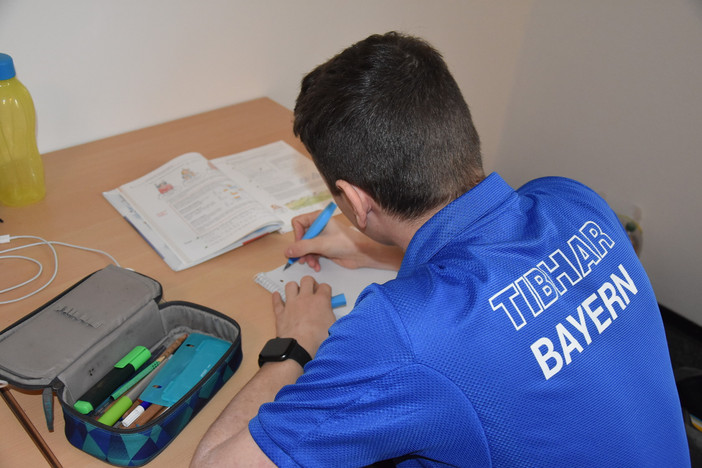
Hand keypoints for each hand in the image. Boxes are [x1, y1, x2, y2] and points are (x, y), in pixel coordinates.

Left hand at [272, 276, 334, 357]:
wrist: (299, 347)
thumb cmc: (316, 339)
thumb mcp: (333, 326)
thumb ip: (331, 316)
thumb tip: (331, 315)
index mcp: (320, 301)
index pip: (325, 287)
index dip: (326, 290)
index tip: (325, 294)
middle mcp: (305, 299)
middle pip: (307, 280)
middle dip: (310, 283)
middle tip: (312, 290)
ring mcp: (291, 304)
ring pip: (290, 286)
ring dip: (294, 287)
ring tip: (297, 293)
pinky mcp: (281, 313)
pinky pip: (277, 301)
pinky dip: (277, 298)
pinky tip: (277, 296)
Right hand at [286, 210, 402, 270]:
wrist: (361, 254)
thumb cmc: (345, 243)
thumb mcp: (321, 244)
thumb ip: (302, 247)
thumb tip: (287, 251)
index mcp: (318, 218)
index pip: (298, 222)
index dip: (297, 234)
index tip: (300, 245)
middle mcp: (319, 226)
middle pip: (300, 236)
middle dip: (301, 249)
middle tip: (301, 259)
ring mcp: (321, 237)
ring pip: (305, 247)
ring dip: (306, 257)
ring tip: (311, 264)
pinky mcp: (324, 248)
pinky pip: (312, 253)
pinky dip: (312, 260)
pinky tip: (316, 266)